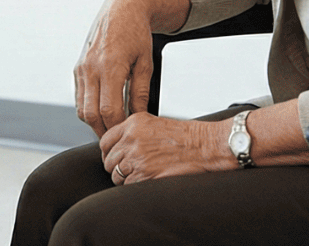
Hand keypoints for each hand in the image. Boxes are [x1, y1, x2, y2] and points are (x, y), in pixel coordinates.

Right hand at [73, 0, 190, 136]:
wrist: (121, 10)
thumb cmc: (136, 34)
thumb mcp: (145, 64)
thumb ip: (140, 93)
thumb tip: (138, 117)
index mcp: (111, 66)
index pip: (109, 110)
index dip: (117, 128)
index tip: (127, 135)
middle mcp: (91, 68)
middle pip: (91, 114)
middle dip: (103, 131)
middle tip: (116, 141)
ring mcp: (82, 68)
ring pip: (81, 108)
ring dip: (94, 123)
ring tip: (110, 129)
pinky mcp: (78, 68)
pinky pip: (79, 97)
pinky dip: (88, 109)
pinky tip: (102, 112)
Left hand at [99, 113, 225, 184]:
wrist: (203, 145)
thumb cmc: (185, 135)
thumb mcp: (153, 123)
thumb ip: (133, 131)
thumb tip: (119, 144)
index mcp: (133, 124)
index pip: (105, 141)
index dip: (108, 153)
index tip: (112, 157)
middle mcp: (132, 140)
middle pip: (109, 160)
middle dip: (116, 167)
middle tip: (127, 169)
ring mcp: (137, 158)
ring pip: (116, 175)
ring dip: (125, 178)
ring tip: (139, 175)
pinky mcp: (145, 174)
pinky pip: (129, 185)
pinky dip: (134, 186)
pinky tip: (146, 180)